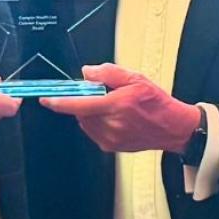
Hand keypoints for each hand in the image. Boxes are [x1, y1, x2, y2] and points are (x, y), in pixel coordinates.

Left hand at [40, 63, 200, 153]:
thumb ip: (108, 73)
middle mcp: (111, 125)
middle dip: (84, 101)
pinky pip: (93, 131)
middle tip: (101, 94)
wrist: (173, 128)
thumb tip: (87, 73)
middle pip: (81, 112)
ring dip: (89, 112)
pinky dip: (95, 122)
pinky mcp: (111, 146)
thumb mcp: (136, 78)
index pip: (79, 105)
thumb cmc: (157, 103)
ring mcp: (110, 138)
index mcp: (116, 106)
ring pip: (85, 122)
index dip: (59, 102)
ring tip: (110, 105)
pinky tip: (112, 117)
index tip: (46, 98)